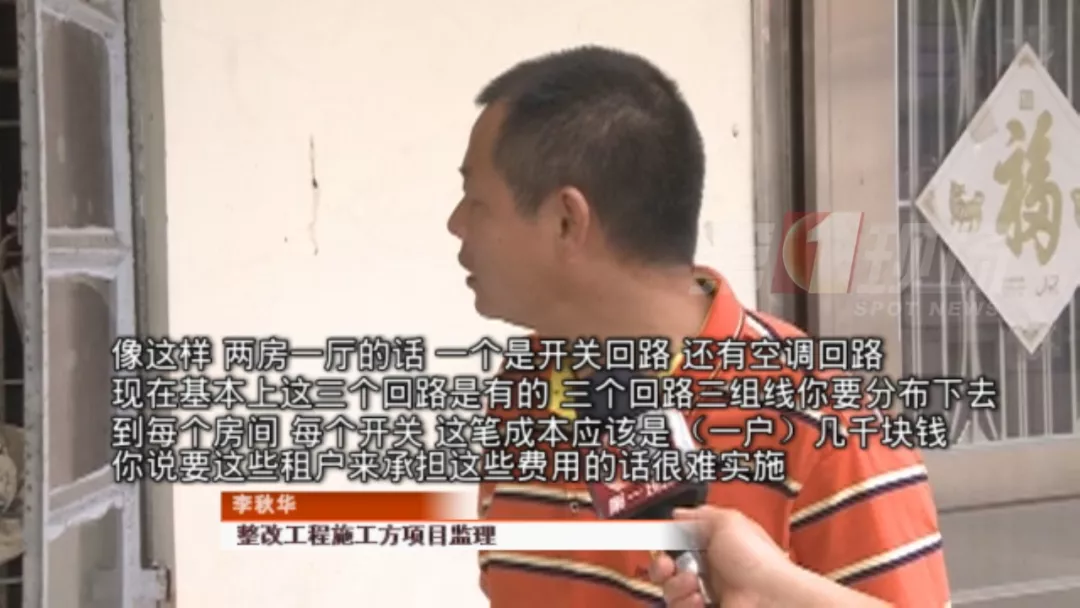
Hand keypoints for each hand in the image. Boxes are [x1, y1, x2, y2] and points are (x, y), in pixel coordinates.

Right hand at [648, 506, 793, 607]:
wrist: (772, 598)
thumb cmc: (758, 561)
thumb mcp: (729, 522)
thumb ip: (700, 515)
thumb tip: (677, 514)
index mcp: (714, 546)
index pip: (676, 543)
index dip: (664, 543)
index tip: (655, 540)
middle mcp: (709, 571)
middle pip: (667, 570)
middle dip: (661, 567)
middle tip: (668, 565)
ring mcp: (707, 596)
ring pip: (670, 591)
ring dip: (676, 586)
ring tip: (694, 584)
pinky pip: (679, 607)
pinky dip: (684, 603)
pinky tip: (699, 600)